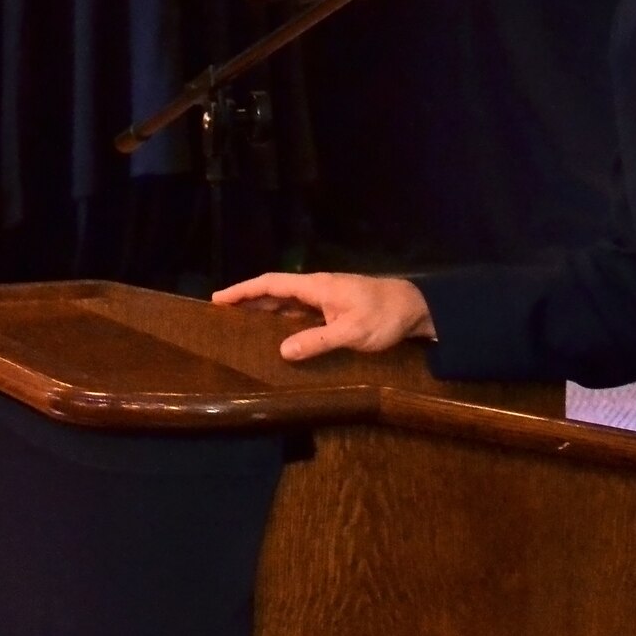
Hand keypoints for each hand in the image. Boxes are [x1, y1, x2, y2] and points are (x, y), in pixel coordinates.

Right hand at [210, 272, 434, 360]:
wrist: (419, 309)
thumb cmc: (386, 315)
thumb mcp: (352, 331)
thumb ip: (318, 340)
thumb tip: (282, 351)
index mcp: (317, 286)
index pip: (271, 284)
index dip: (243, 291)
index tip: (217, 299)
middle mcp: (319, 289)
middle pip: (275, 293)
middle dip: (247, 303)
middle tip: (220, 319)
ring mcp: (328, 300)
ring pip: (288, 304)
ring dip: (265, 314)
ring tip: (240, 329)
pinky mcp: (337, 311)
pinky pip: (302, 315)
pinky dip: (285, 323)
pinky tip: (279, 338)